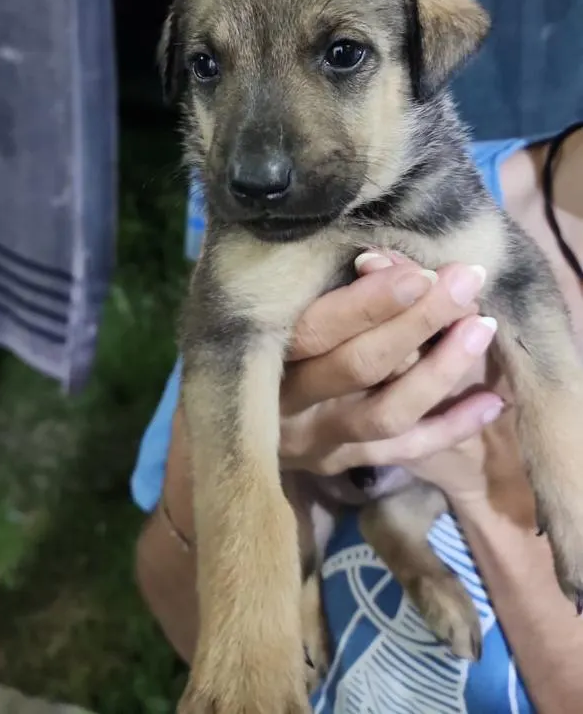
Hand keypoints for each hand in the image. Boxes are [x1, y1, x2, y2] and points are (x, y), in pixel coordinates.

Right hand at [279, 251, 503, 478]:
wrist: (236, 423)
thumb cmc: (275, 340)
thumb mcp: (289, 308)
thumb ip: (335, 289)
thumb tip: (387, 261)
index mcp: (266, 352)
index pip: (318, 328)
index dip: (371, 302)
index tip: (421, 274)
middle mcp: (288, 402)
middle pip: (360, 365)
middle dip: (420, 321)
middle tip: (466, 282)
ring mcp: (317, 439)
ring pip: (386, 413)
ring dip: (440, 369)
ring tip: (481, 329)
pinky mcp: (343, 464)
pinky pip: (406, 450)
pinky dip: (451, 426)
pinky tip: (491, 400)